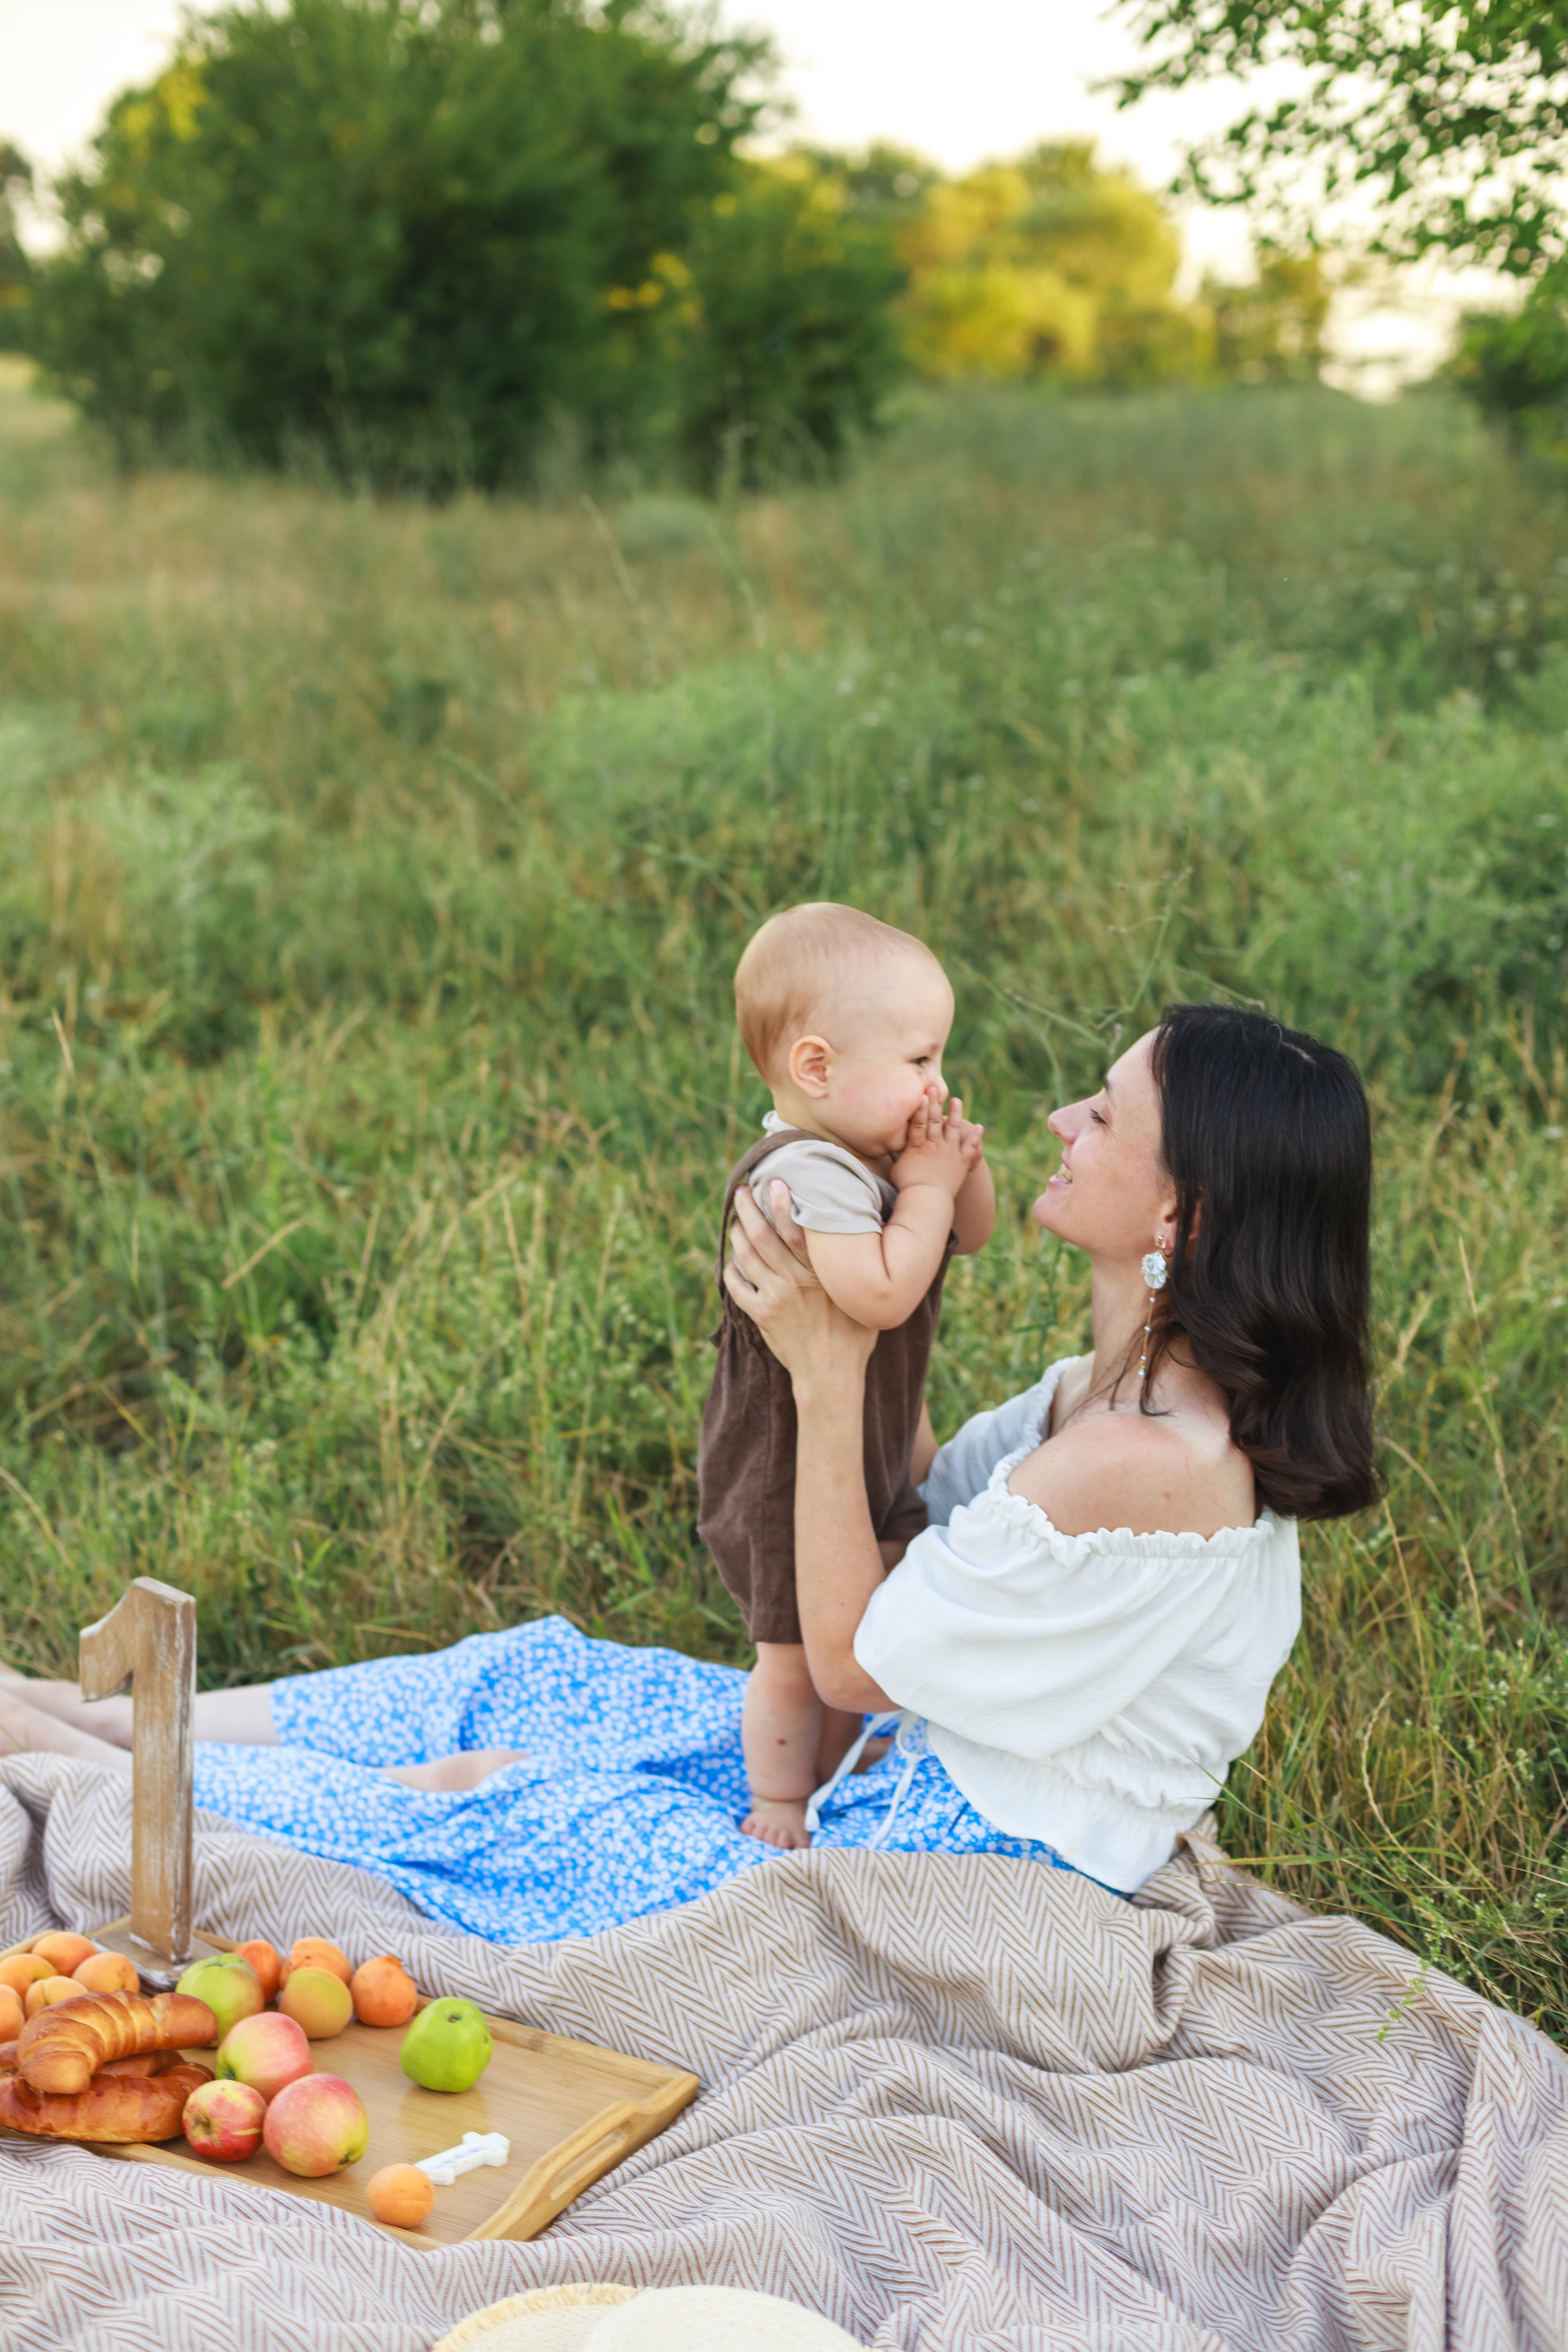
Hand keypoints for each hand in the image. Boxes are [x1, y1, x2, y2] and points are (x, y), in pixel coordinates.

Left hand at [724, 1182, 877, 1390]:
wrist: (831, 1375)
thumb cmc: (855, 1335)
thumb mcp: (860, 1296)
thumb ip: (854, 1267)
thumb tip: (863, 1237)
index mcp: (819, 1272)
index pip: (797, 1228)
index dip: (782, 1203)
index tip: (775, 1182)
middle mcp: (794, 1280)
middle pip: (763, 1236)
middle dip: (748, 1209)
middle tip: (741, 1191)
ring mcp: (774, 1297)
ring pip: (747, 1257)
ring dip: (737, 1234)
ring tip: (735, 1220)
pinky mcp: (761, 1315)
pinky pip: (738, 1287)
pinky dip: (732, 1271)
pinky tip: (732, 1262)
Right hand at [890, 1091, 984, 1201]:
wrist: (928, 1200)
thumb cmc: (908, 1187)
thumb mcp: (897, 1168)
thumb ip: (899, 1154)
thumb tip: (891, 1145)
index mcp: (917, 1146)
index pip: (917, 1123)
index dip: (919, 1108)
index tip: (921, 1094)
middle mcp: (935, 1145)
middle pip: (934, 1120)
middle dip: (935, 1103)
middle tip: (935, 1087)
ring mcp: (950, 1152)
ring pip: (953, 1128)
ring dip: (956, 1113)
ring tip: (957, 1100)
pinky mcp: (962, 1162)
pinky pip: (971, 1147)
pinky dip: (976, 1137)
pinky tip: (979, 1127)